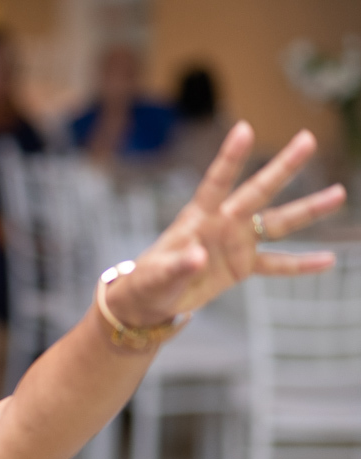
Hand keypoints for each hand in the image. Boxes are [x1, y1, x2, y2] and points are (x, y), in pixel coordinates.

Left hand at [107, 122, 345, 326]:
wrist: (151, 300)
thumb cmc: (148, 281)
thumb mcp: (157, 276)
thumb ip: (178, 266)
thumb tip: (198, 258)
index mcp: (197, 218)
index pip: (216, 182)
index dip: (229, 157)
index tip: (244, 128)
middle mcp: (223, 223)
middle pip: (257, 191)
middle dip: (282, 167)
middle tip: (308, 139)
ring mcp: (236, 243)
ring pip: (278, 223)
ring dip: (308, 209)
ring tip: (339, 194)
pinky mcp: (243, 266)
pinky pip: (277, 264)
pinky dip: (301, 265)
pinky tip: (329, 260)